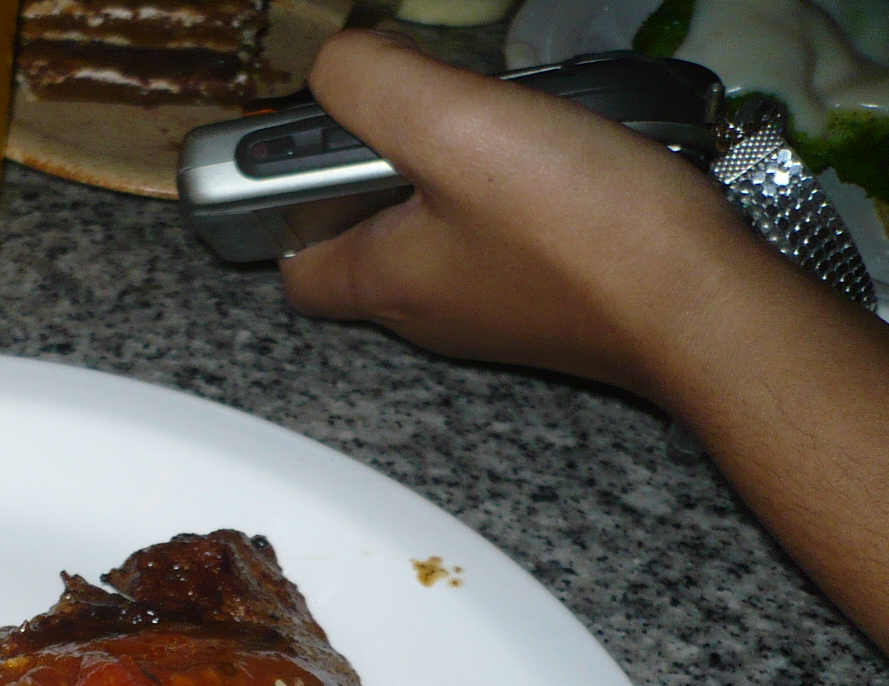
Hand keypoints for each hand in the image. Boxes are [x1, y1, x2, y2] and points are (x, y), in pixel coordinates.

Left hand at [279, 29, 888, 652]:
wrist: (705, 306)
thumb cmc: (578, 228)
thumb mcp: (454, 128)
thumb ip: (374, 86)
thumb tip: (334, 61)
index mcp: (384, 282)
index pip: (297, 270)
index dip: (286, 214)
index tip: (313, 154)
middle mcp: (430, 313)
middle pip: (369, 249)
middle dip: (374, 183)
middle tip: (415, 118)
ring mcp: (497, 317)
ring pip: (443, 245)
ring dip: (451, 184)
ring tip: (491, 127)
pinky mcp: (558, 308)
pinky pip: (511, 250)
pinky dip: (514, 204)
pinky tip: (554, 164)